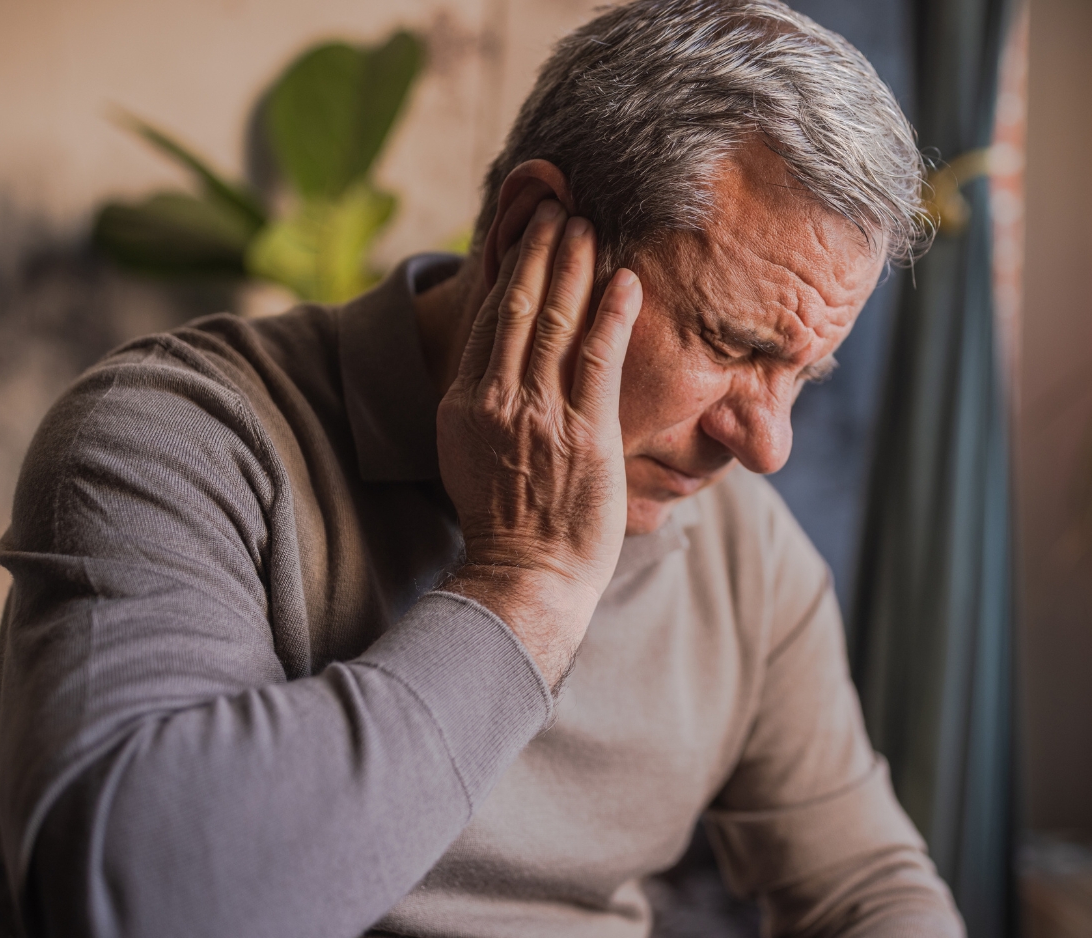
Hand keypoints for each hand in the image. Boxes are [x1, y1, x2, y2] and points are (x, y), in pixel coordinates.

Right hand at [436, 200, 641, 687]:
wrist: (525, 578)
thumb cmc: (506, 523)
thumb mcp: (471, 455)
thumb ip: (483, 404)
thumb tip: (498, 365)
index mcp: (464, 403)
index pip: (490, 318)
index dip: (510, 266)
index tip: (525, 227)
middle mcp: (497, 401)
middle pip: (519, 306)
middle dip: (540, 249)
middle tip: (560, 206)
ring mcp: (540, 416)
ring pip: (557, 322)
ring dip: (575, 266)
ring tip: (589, 225)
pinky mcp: (586, 435)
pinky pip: (598, 360)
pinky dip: (612, 315)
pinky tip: (626, 281)